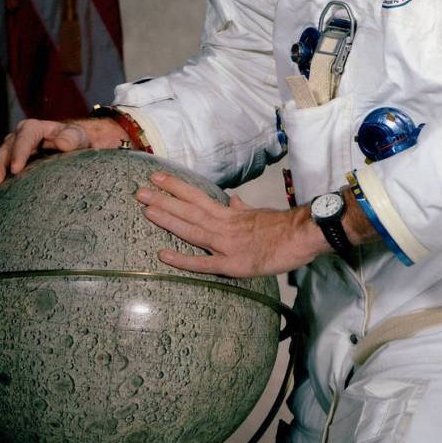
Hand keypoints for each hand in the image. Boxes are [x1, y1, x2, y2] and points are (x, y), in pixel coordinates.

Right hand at [0, 116, 125, 196]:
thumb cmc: (76, 142)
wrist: (69, 148)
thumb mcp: (78, 138)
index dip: (19, 152)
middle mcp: (18, 138)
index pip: (25, 137)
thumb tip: (62, 143)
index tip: (16, 170)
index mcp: (34, 128)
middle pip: (5, 150)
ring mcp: (9, 152)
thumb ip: (72, 138)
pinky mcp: (5, 165)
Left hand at [136, 171, 327, 277]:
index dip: (176, 187)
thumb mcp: (258, 213)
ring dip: (168, 219)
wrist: (302, 236)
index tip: (157, 178)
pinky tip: (164, 255)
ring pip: (192, 229)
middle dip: (163, 199)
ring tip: (147, 209)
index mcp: (229, 214)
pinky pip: (204, 263)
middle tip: (139, 191)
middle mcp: (224, 225)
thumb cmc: (283, 226)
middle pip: (189, 210)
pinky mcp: (233, 265)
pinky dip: (183, 259)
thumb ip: (241, 209)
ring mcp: (226, 244)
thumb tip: (232, 200)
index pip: (197, 196)